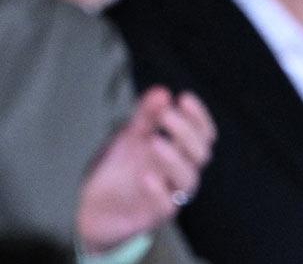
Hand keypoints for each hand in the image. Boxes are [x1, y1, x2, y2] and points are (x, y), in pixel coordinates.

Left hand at [76, 87, 216, 252]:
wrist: (93, 209)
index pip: (204, 133)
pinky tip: (145, 175)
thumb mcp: (130, 138)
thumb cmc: (119, 170)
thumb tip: (162, 91)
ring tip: (154, 141)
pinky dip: (158, 191)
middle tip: (166, 115)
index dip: (199, 116)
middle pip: (202, 153)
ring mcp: (170, 195)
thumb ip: (145, 116)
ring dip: (175, 158)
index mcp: (181, 152)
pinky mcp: (154, 216)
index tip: (183, 98)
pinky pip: (166, 206)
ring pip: (189, 178)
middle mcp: (181, 173)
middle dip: (187, 132)